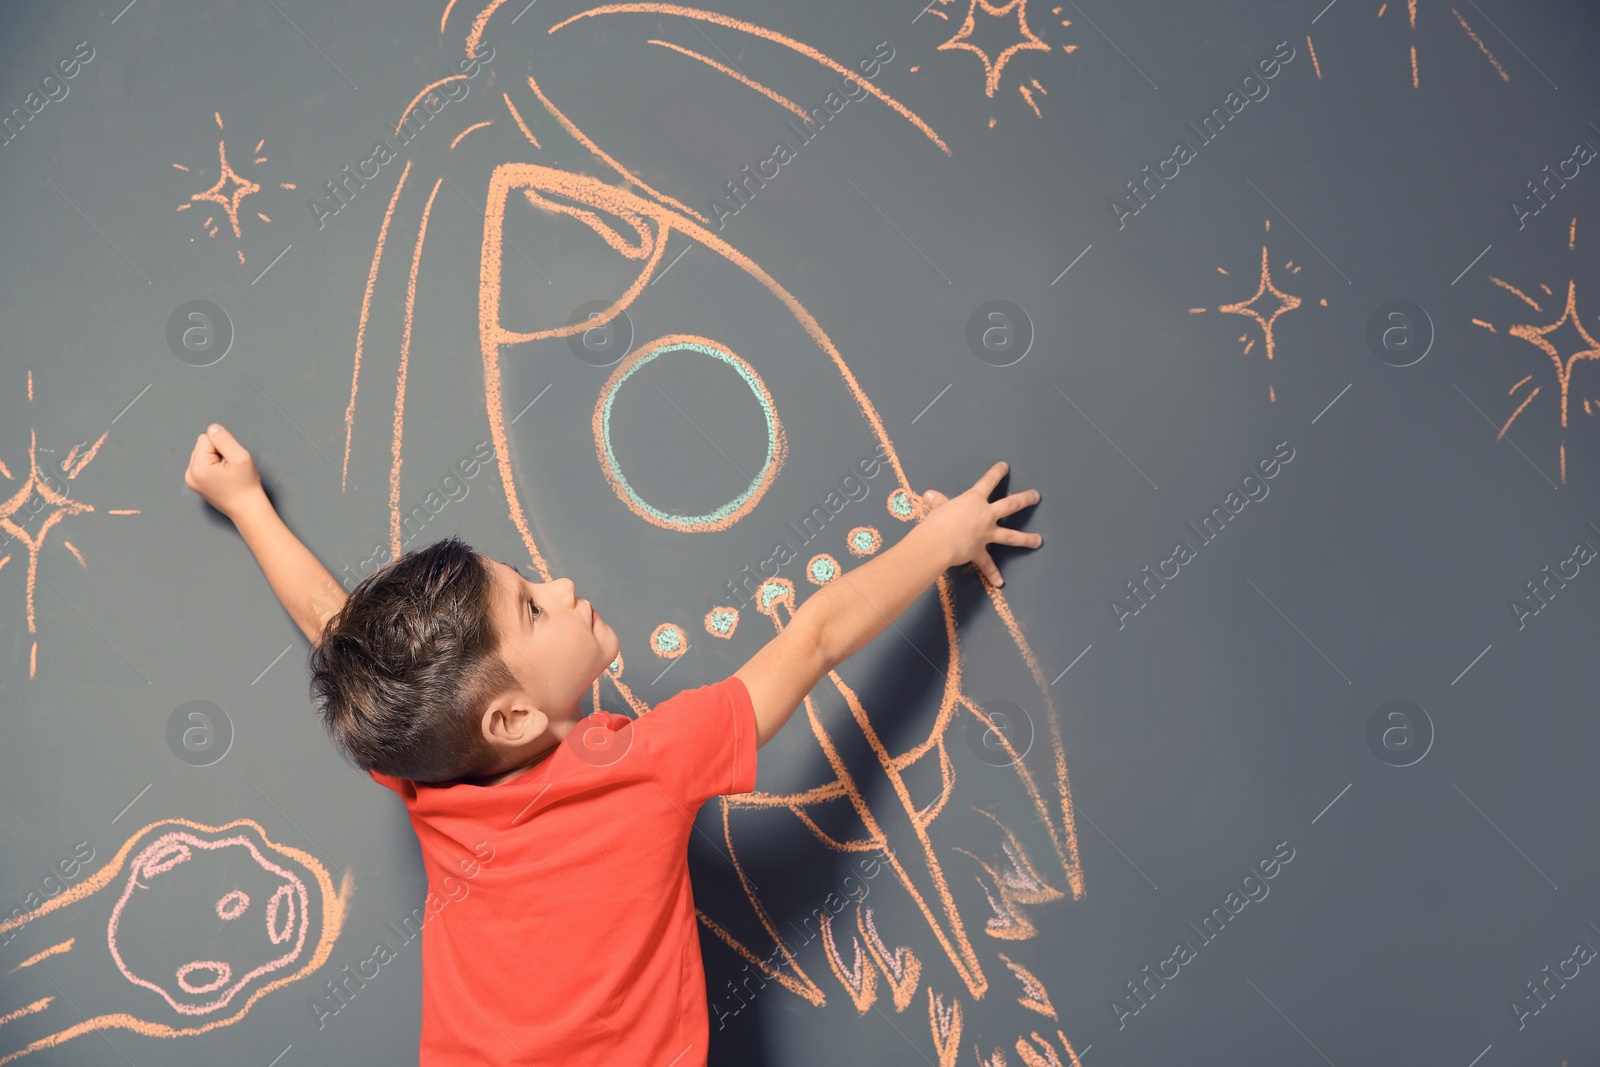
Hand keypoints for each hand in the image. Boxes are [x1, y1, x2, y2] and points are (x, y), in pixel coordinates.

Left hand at [184, 424, 263, 519]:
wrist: (247, 509)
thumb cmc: (246, 486)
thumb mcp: (240, 457)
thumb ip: (225, 439)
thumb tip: (213, 428)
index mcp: (198, 468)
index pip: (206, 438)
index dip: (223, 445)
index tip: (231, 460)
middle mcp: (190, 474)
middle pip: (202, 445)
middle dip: (218, 452)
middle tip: (230, 467)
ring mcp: (191, 480)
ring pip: (202, 454)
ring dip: (216, 459)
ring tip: (227, 473)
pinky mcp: (195, 483)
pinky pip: (202, 463)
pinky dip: (213, 466)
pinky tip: (223, 477)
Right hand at [919, 461, 1041, 586]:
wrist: (938, 542)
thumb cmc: (937, 521)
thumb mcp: (937, 507)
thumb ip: (937, 502)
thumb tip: (929, 495)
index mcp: (974, 500)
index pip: (988, 482)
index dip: (997, 473)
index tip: (1005, 467)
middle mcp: (985, 515)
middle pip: (1010, 505)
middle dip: (1025, 499)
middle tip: (1036, 496)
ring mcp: (986, 534)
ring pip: (1010, 535)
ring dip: (1026, 538)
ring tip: (1038, 541)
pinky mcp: (980, 551)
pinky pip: (987, 564)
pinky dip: (992, 574)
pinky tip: (1000, 583)